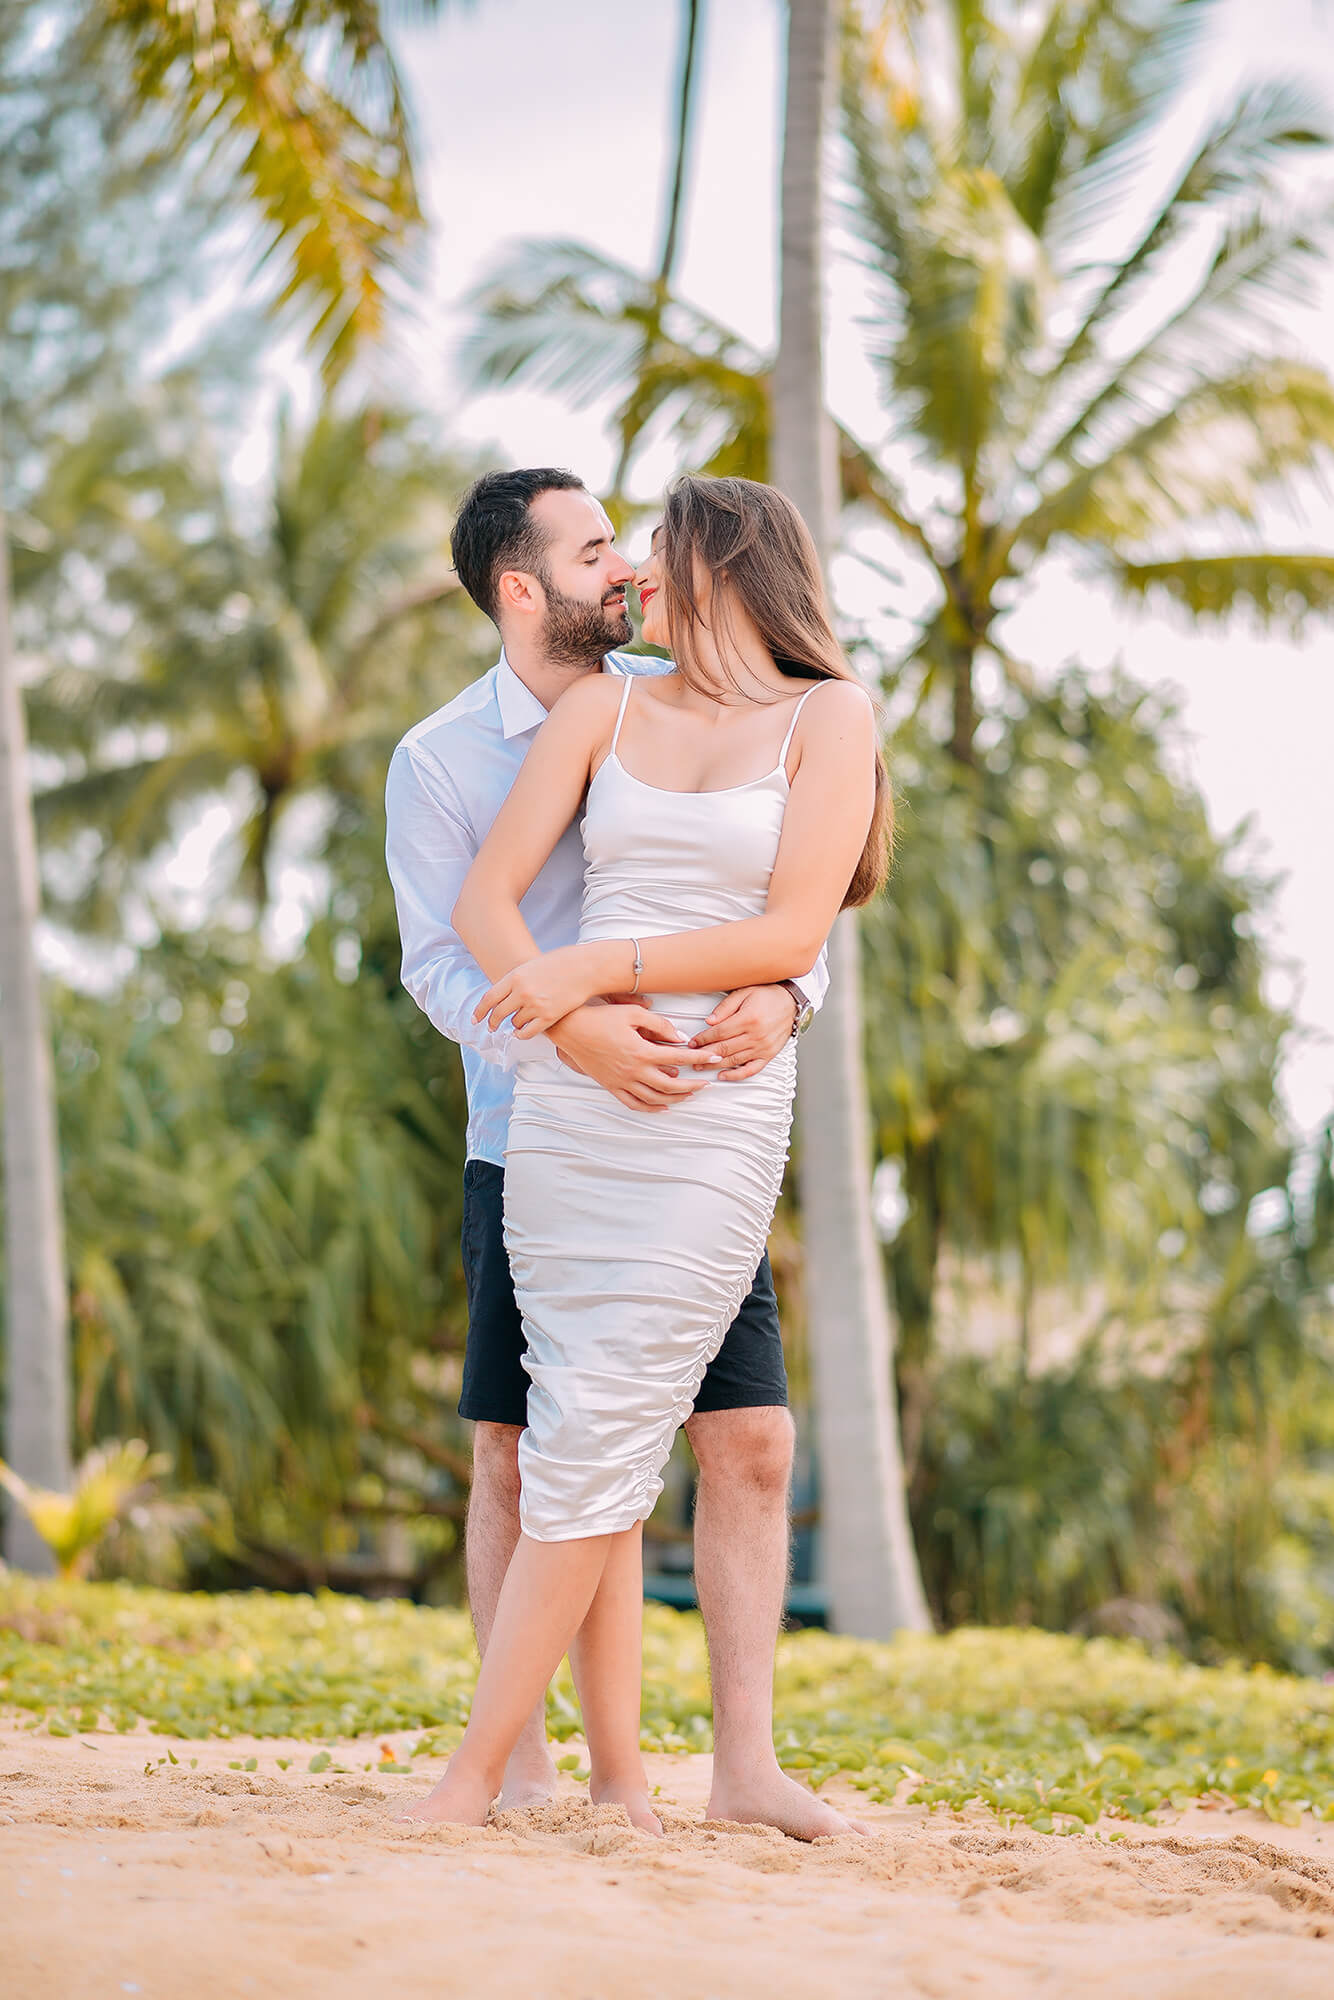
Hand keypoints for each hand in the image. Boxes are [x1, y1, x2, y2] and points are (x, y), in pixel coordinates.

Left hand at [474, 942, 619, 1037]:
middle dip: (493, 1022)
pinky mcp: (549, 1017)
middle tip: (491, 1027)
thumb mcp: (532, 965)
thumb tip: (502, 994)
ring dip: (513, 1024)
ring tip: (517, 1022)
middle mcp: (522, 992)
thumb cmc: (561, 963)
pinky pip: (528, 1032)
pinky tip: (521, 1032)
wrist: (585, 968)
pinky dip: (522, 1034)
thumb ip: (516, 980)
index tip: (475, 1019)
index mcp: (515, 976)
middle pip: (498, 1013)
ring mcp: (535, 1005)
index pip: (489, 998)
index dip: (479, 1011)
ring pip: (514, 1023)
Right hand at [553, 1004, 722, 1111]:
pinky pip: (633, 1103)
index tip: (713, 1058)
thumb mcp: (633, 1014)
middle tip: (706, 1084)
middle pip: (670, 1084)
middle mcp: (633, 1070)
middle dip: (692, 1085)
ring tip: (689, 1095)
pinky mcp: (611, 1086)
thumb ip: (659, 1025)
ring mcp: (621, 1081)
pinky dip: (650, 1108)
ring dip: (675, 1098)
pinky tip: (663, 1107)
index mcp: (641, 1051)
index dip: (698, 1057)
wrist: (571, 1029)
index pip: (678, 1057)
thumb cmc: (602, 1017)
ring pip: (654, 1098)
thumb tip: (680, 1037)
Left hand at [688, 984, 796, 1080]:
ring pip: (734, 1060)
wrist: (791, 1002)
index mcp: (748, 1019)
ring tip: (700, 1066)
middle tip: (691, 1057)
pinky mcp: (769, 1055)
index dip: (703, 1039)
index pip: (719, 1033)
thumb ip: (725, 1007)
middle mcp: (756, 1035)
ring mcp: (763, 1047)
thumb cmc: (767, 995)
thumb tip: (709, 1022)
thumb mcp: (744, 992)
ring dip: (715, 1065)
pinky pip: (751, 1069)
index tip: (692, 1042)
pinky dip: (736, 1075)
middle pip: (724, 1048)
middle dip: (705, 1054)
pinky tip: (723, 1076)